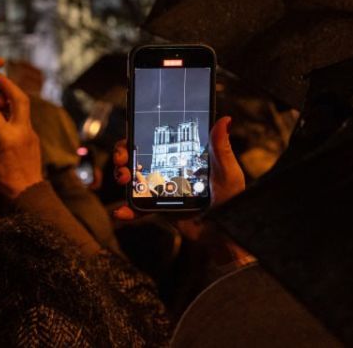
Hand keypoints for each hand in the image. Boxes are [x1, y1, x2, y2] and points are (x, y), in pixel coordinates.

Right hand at [0, 74, 42, 198]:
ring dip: (12, 96)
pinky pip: (23, 117)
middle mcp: (22, 131)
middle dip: (8, 85)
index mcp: (7, 138)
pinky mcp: (33, 136)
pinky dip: (13, 110)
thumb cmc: (3, 178)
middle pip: (19, 99)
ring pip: (23, 106)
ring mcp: (30, 133)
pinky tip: (2, 112)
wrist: (27, 190)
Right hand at [112, 116, 241, 220]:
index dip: (138, 135)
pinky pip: (137, 207)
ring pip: (133, 178)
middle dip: (123, 153)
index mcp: (182, 157)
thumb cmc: (231, 201)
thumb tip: (225, 119)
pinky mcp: (157, 208)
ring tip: (124, 180)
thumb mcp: (227, 172)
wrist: (223, 233)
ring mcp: (160, 189)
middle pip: (137, 155)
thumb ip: (221, 148)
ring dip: (121, 176)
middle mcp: (168, 169)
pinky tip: (121, 212)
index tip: (131, 135)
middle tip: (123, 160)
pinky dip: (126, 209)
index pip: (156, 140)